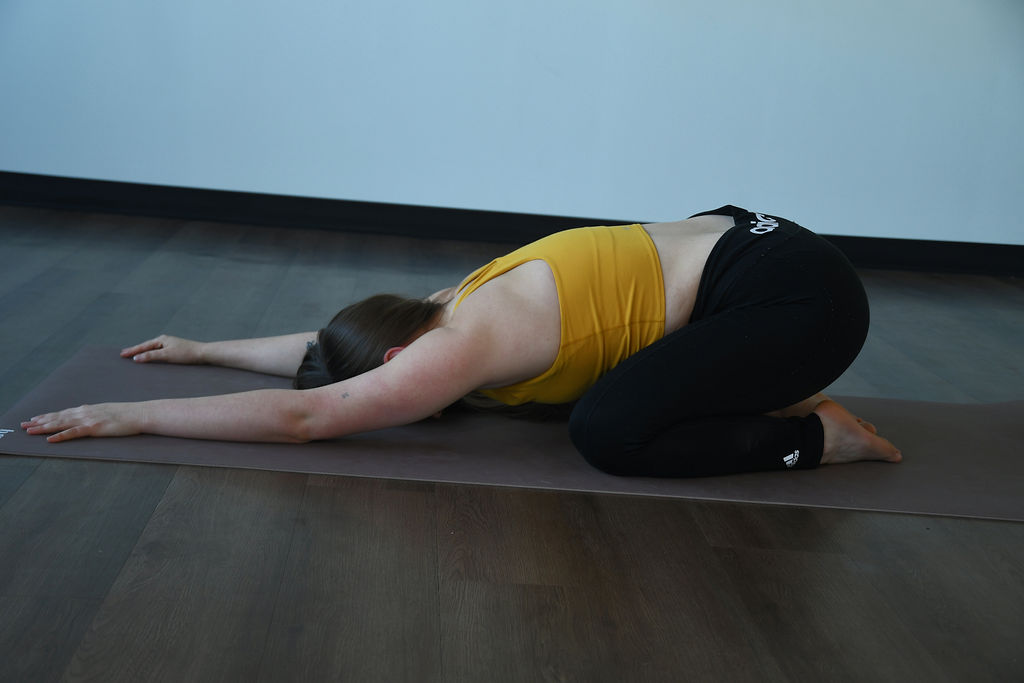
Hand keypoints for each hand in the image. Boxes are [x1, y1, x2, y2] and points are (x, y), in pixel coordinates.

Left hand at [21, 403, 143, 442]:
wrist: (140, 413)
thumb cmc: (128, 414)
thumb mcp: (109, 412)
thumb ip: (97, 414)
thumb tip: (89, 416)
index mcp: (88, 409)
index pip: (64, 413)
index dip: (48, 416)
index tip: (35, 419)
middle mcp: (85, 412)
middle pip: (58, 417)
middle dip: (39, 421)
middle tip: (23, 425)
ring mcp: (89, 419)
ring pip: (61, 424)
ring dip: (43, 428)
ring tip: (29, 431)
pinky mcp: (94, 428)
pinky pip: (73, 433)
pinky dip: (60, 436)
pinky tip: (50, 440)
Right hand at [121, 335, 203, 363]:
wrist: (203, 353)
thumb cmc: (186, 354)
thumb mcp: (167, 355)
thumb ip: (151, 356)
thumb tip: (136, 358)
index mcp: (161, 339)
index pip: (143, 346)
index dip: (132, 351)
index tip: (121, 354)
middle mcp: (165, 340)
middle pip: (146, 346)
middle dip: (135, 350)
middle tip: (123, 354)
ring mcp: (170, 344)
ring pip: (153, 349)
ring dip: (143, 352)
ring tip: (133, 356)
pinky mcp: (175, 349)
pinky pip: (159, 352)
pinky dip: (151, 354)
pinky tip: (150, 357)